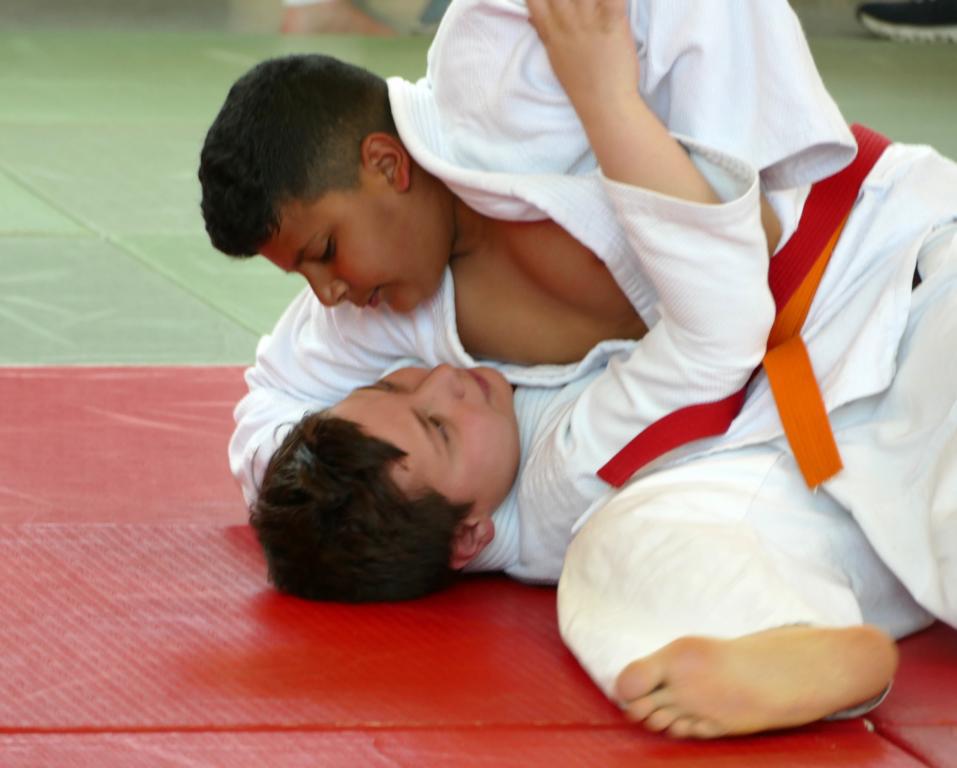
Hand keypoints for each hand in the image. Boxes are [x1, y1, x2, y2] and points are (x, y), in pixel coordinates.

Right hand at [527, 0, 638, 120]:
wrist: (604, 104)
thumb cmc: (581, 83)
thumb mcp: (554, 56)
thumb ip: (545, 32)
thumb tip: (533, 17)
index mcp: (551, 30)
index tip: (554, 1)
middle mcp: (566, 21)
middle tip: (579, 3)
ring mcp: (589, 20)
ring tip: (596, 4)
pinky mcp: (613, 20)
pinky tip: (614, 1)